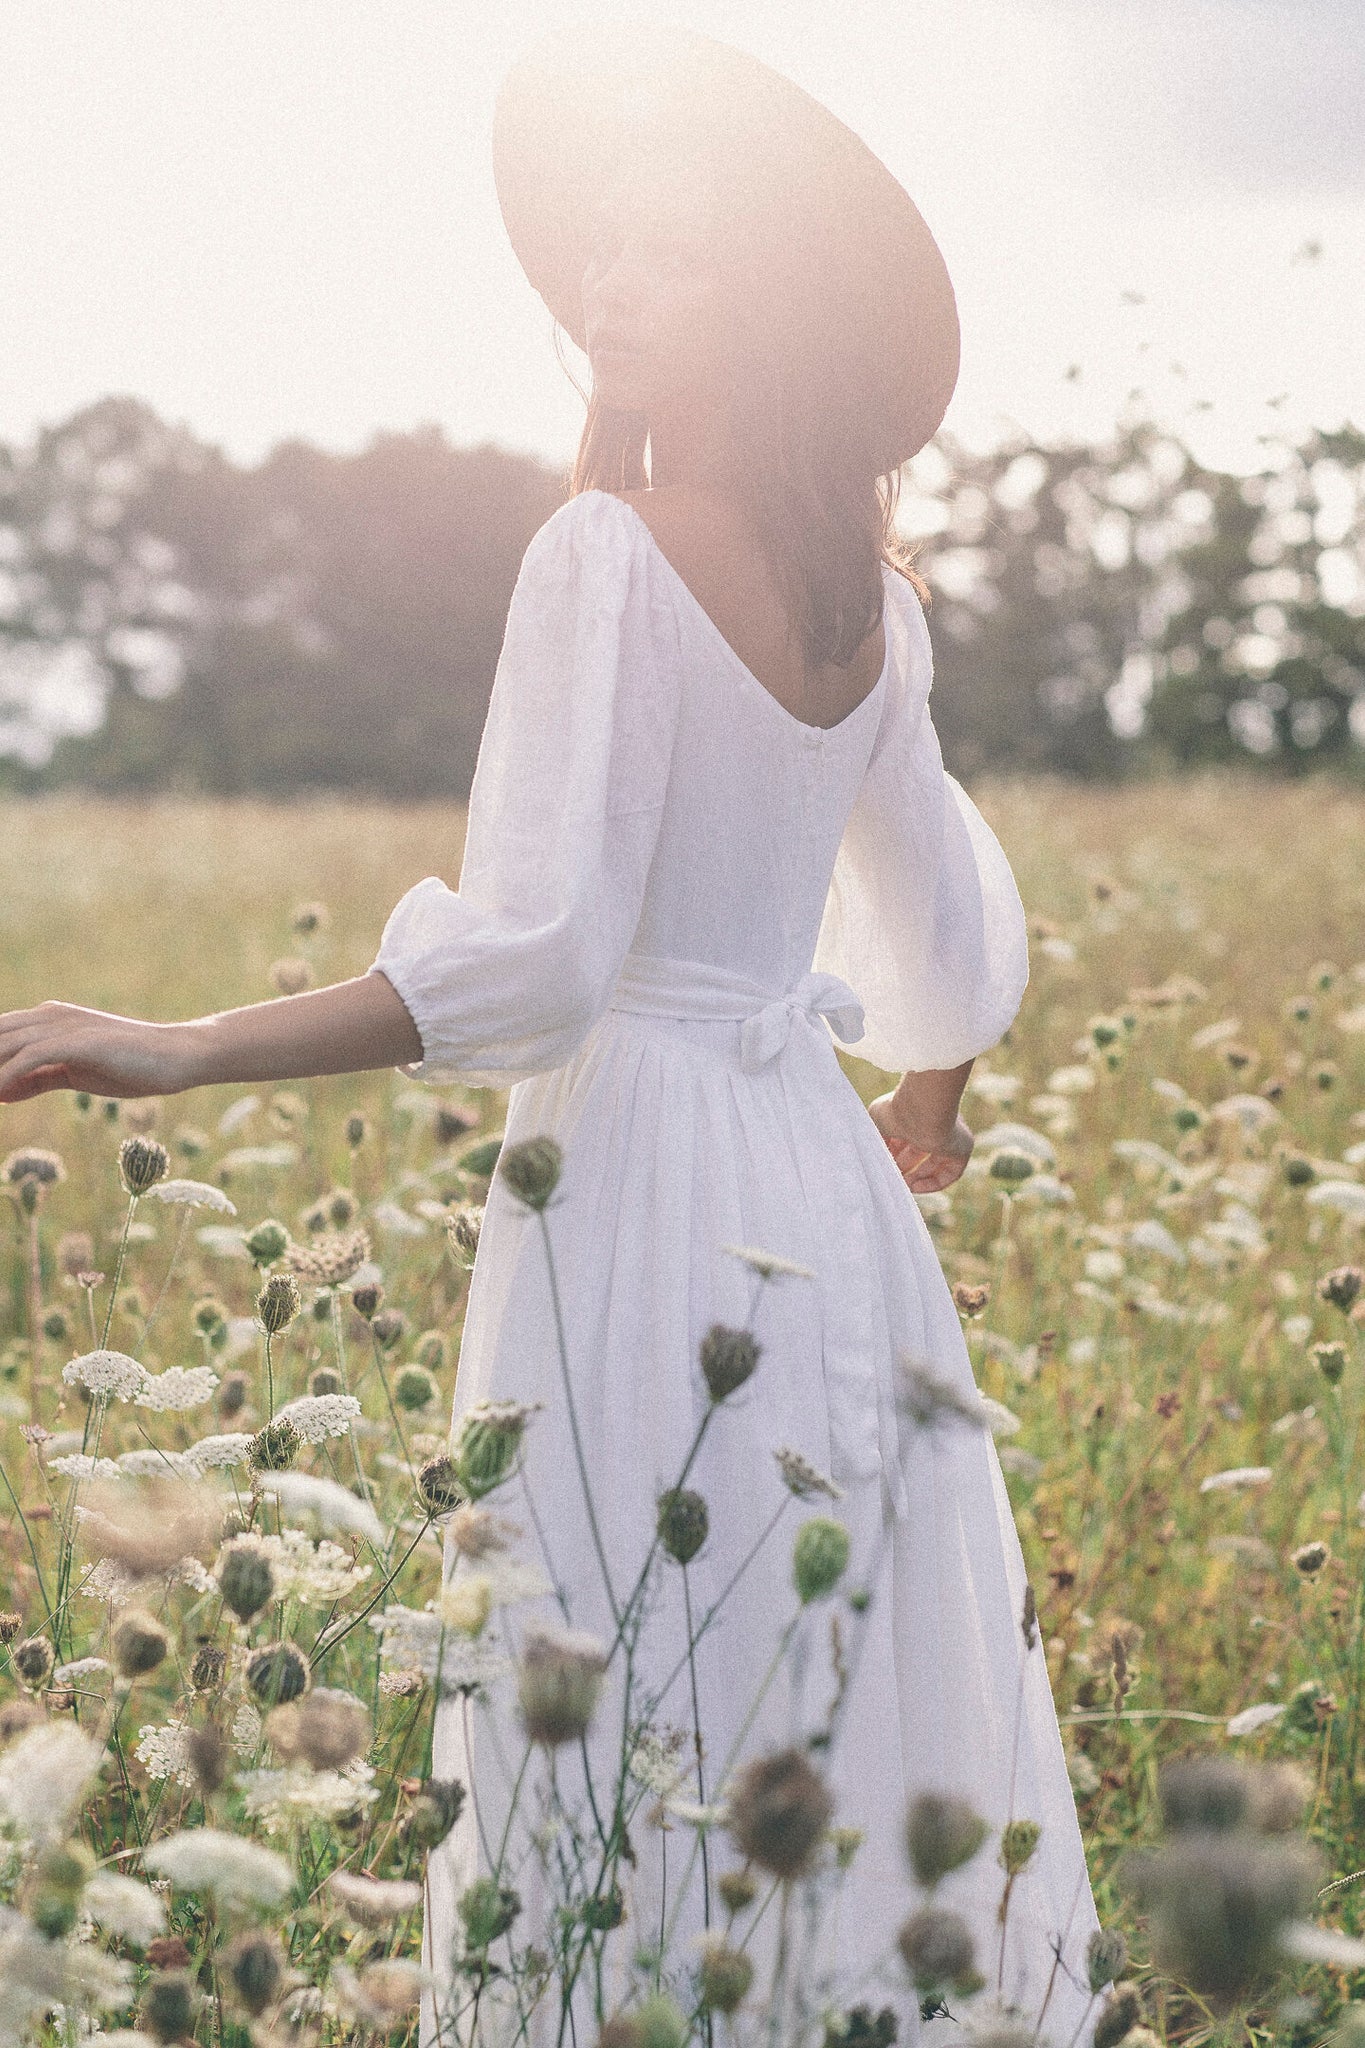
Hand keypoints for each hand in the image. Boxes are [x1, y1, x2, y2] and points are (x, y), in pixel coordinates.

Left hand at [0, 1001, 188, 1104]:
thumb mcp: (75, 1074)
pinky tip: (0, 1092)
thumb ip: (38, 1078)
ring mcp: (64, 1025)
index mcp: (49, 1021)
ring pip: (5, 1042)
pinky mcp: (78, 1040)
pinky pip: (30, 1056)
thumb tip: (2, 1089)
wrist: (176, 1056)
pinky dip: (8, 1074)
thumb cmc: (131, 1066)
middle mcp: (50, 1016)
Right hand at [867, 1091, 974, 1193]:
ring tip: (901, 1185)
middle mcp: (934, 1122)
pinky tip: (915, 1187)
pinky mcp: (963, 1149)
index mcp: (916, 1112)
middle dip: (903, 1164)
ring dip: (917, 1176)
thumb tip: (875, 1153)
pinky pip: (951, 1172)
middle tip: (890, 1175)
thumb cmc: (896, 1111)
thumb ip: (877, 1136)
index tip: (881, 1161)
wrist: (921, 1108)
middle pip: (919, 1149)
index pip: (905, 1135)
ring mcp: (949, 1135)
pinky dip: (933, 1182)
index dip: (892, 1151)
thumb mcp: (877, 1121)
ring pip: (935, 1162)